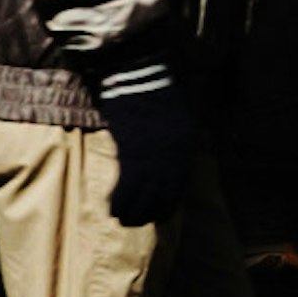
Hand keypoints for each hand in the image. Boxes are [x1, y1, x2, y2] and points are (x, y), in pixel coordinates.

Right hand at [95, 61, 196, 227]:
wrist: (137, 74)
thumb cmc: (153, 90)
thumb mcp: (174, 116)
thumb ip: (172, 141)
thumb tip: (165, 161)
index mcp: (184, 148)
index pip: (179, 186)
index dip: (168, 204)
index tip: (160, 214)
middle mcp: (173, 158)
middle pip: (164, 195)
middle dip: (151, 212)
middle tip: (139, 222)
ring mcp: (153, 157)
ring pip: (145, 196)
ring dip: (134, 213)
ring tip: (124, 221)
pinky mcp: (132, 154)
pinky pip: (127, 187)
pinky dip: (120, 201)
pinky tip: (112, 210)